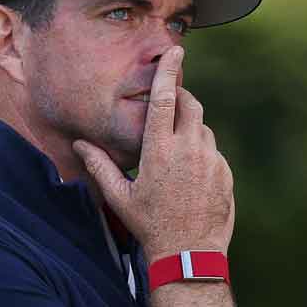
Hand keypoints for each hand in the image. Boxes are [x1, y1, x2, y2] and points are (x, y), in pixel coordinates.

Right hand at [73, 46, 234, 256]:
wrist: (189, 254)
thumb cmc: (150, 226)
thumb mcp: (120, 197)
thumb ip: (100, 165)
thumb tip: (80, 144)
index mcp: (160, 150)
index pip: (165, 99)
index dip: (170, 72)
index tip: (175, 52)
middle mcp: (189, 150)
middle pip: (191, 105)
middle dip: (181, 97)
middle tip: (171, 103)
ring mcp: (212, 161)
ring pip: (203, 129)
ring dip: (190, 129)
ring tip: (174, 151)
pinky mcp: (226, 173)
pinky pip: (214, 152)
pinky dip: (202, 153)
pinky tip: (189, 174)